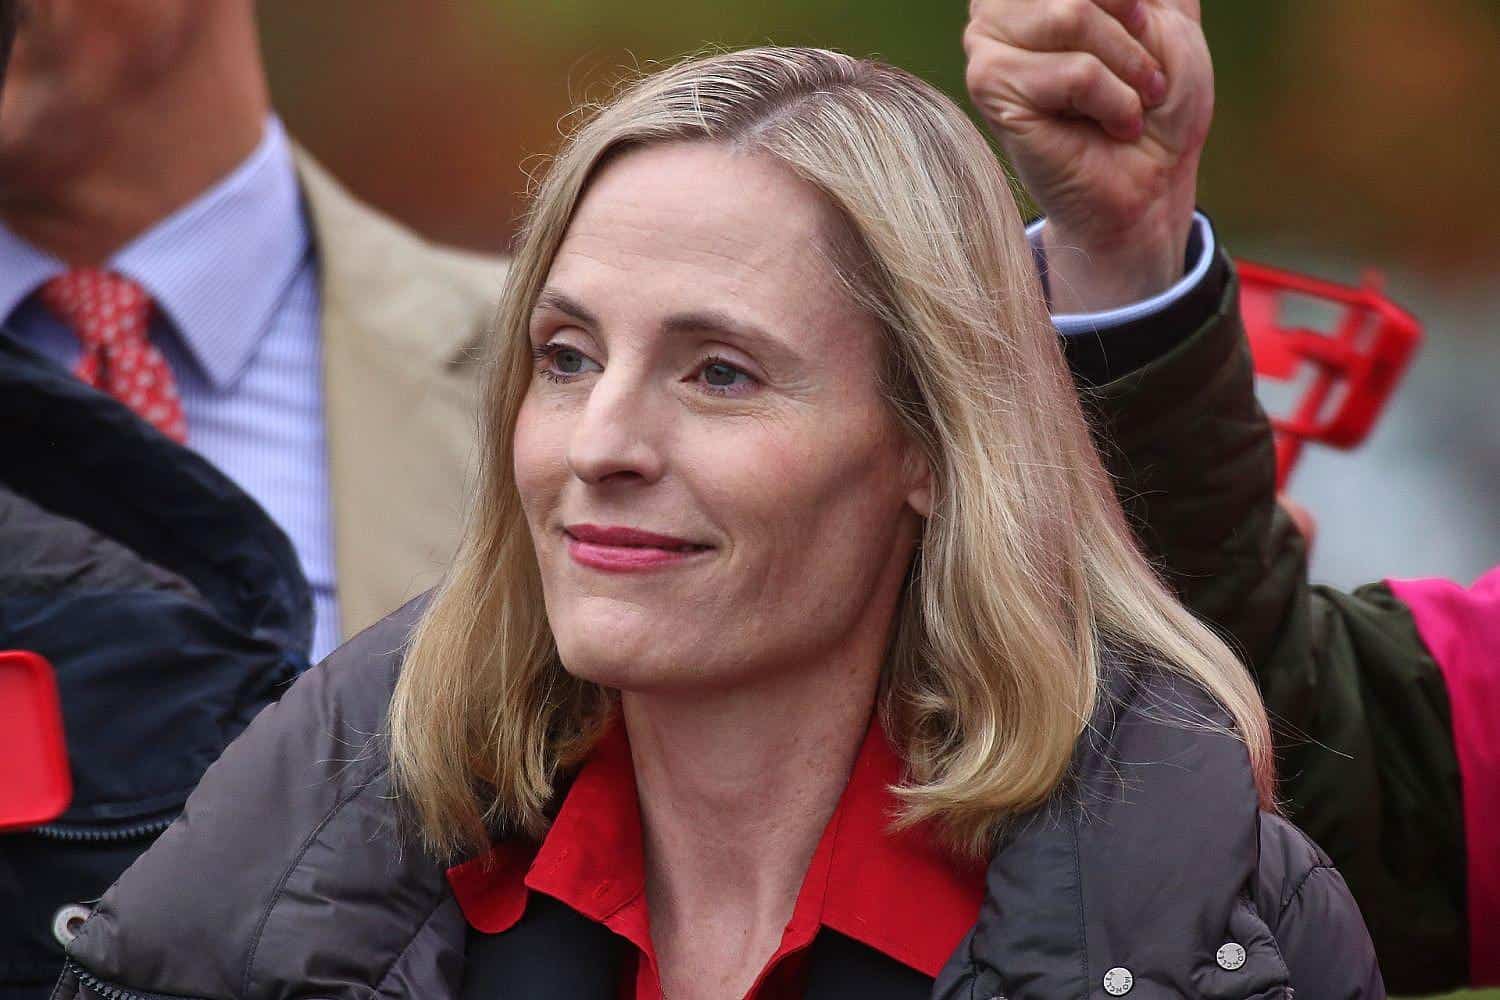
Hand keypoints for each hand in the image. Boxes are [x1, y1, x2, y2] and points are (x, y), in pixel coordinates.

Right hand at [963, 0, 1212, 310]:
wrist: (1151, 179)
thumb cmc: (1157, 102)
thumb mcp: (1169, 14)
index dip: (1124, 0)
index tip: (1143, 24)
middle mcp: (1003, 3)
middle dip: (1132, 25)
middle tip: (1145, 73)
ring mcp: (989, 42)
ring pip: (1071, 16)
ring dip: (1126, 65)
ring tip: (1135, 100)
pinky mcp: (990, 87)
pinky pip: (1071, 70)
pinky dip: (1112, 100)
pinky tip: (1115, 124)